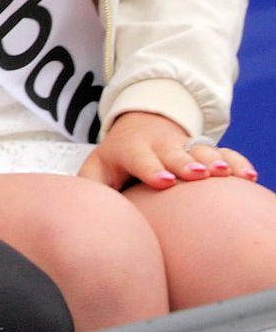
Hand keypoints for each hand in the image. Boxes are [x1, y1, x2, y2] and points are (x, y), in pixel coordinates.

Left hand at [78, 111, 259, 188]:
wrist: (142, 125)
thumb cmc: (119, 157)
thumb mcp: (99, 166)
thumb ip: (91, 185)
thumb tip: (84, 206)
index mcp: (132, 149)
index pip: (140, 158)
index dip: (152, 168)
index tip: (165, 181)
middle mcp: (160, 146)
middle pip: (174, 153)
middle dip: (187, 163)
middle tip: (199, 175)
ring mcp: (185, 147)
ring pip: (202, 151)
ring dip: (215, 162)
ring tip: (226, 174)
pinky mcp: (204, 151)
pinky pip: (224, 153)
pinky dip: (236, 163)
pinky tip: (248, 176)